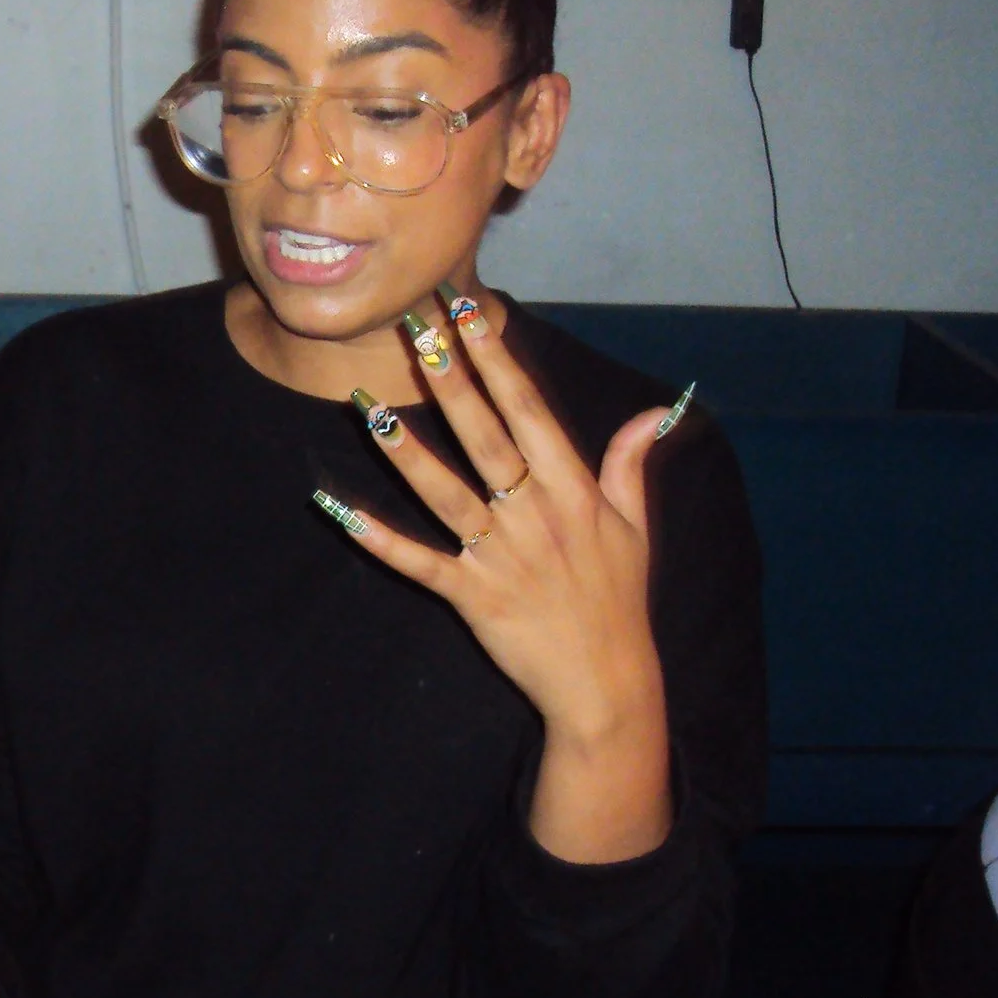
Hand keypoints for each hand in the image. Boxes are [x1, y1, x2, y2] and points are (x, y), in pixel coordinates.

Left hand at [336, 293, 674, 861]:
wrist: (606, 683)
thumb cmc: (618, 601)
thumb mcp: (636, 526)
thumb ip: (631, 463)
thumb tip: (658, 410)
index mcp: (573, 490)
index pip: (528, 410)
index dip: (497, 360)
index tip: (472, 314)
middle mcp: (534, 514)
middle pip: (483, 436)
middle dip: (448, 380)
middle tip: (416, 329)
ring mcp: (500, 556)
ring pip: (444, 493)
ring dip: (404, 451)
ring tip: (367, 408)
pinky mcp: (472, 597)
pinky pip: (418, 562)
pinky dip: (379, 539)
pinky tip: (339, 510)